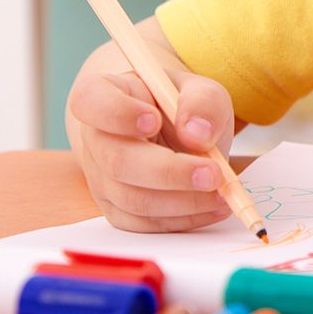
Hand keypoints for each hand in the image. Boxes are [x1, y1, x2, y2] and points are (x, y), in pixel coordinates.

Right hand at [67, 69, 237, 231]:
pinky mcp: (117, 209)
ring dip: (182, 202)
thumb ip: (202, 103)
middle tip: (212, 174)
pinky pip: (144, 223)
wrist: (172, 133)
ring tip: (221, 193)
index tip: (153, 121)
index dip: (118, 114)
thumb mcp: (200, 90)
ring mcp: (101, 178)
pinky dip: (182, 219)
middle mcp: (94, 138)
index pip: (90, 101)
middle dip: (169, 172)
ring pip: (132, 199)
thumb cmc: (180, 106)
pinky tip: (212, 207)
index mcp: (104, 94)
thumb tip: (197, 134)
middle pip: (116, 160)